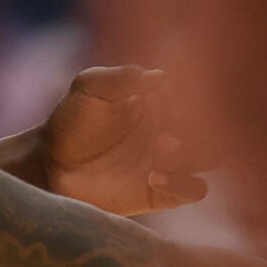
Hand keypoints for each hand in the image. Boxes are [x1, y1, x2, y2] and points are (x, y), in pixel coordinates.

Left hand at [36, 66, 211, 216]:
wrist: (50, 165)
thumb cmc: (71, 121)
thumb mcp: (89, 89)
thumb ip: (120, 78)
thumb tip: (159, 75)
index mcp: (163, 99)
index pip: (200, 91)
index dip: (197, 92)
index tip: (175, 97)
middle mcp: (174, 127)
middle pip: (216, 124)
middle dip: (202, 125)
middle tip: (168, 129)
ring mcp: (172, 159)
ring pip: (213, 156)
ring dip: (195, 154)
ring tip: (160, 152)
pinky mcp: (164, 191)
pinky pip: (196, 190)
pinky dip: (184, 184)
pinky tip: (153, 177)